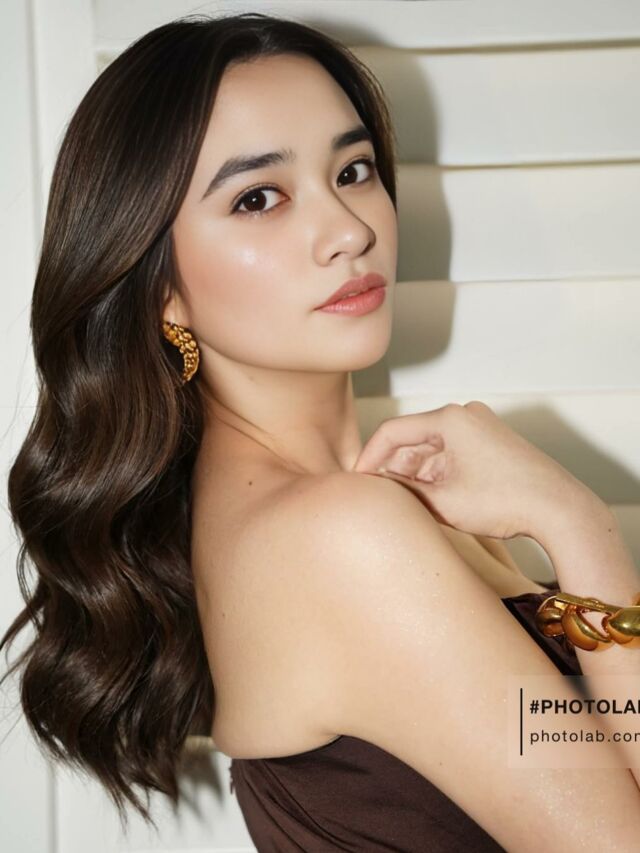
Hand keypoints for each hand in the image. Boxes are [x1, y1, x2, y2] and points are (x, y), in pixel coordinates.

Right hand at [351, 401, 591, 540]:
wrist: (559, 509)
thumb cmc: (505, 502)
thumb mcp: (443, 501)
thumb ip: (402, 489)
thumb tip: (375, 484)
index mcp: (450, 418)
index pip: (392, 432)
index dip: (369, 457)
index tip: (355, 481)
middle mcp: (465, 415)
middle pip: (412, 439)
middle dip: (394, 468)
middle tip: (377, 496)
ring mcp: (480, 427)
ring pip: (432, 449)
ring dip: (416, 474)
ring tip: (405, 503)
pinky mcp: (491, 442)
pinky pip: (451, 454)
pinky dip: (437, 474)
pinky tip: (430, 499)